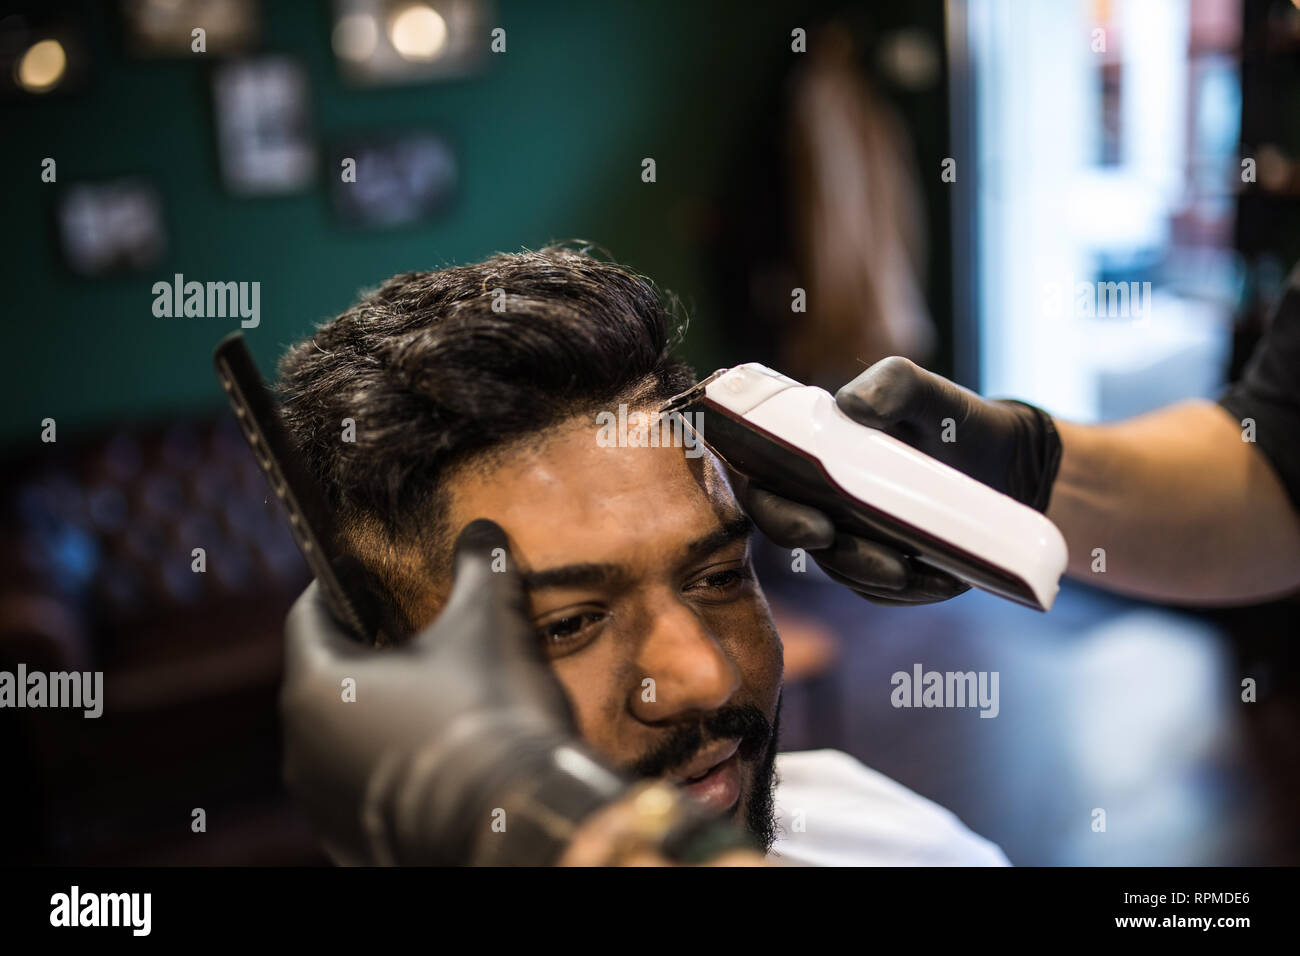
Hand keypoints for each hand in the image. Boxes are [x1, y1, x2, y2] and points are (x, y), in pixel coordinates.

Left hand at [281, 518, 620, 864]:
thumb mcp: (491, 621)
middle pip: (324, 678)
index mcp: (317, 684)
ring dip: (373, 714)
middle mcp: (301, 748)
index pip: (306, 616)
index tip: (361, 575)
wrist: (517, 821)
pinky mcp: (350, 843)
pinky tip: (432, 756)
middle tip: (409, 635)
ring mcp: (323, 802)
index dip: (336, 589)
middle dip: (363, 653)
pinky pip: (360, 789)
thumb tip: (480, 533)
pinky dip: (386, 767)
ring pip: (338, 738)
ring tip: (428, 699)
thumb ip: (479, 567)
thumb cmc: (491, 713)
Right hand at [737, 356, 1061, 604]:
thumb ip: (890, 383)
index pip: (762, 487)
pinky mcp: (883, 570)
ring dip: (873, 574)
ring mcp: (848, 539)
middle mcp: (816, 502)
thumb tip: (851, 406)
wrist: (1000, 461)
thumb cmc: (945, 418)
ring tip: (910, 569)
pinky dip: (913, 590)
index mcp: (804, 456)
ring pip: (843, 569)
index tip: (812, 524)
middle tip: (874, 558)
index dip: (771, 511)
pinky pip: (885, 591)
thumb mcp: (924, 389)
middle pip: (799, 539)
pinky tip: (944, 578)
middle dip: (831, 553)